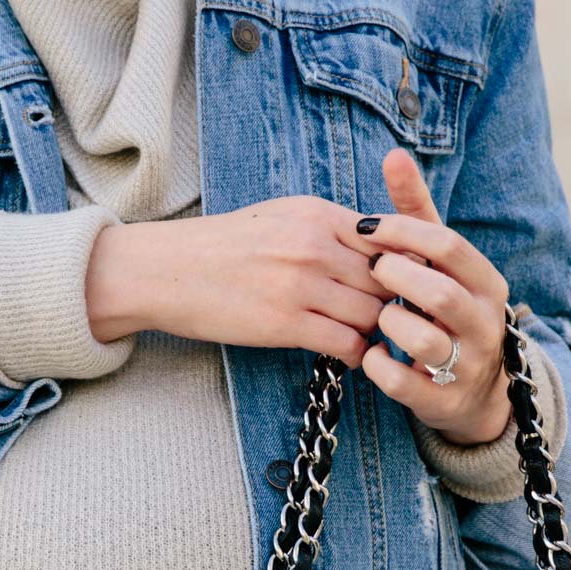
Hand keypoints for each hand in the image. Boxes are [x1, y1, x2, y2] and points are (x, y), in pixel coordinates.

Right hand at [86, 197, 386, 367]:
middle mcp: (315, 245)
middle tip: (398, 320)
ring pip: (373, 314)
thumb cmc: (222, 247)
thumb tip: (373, 243)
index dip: (403, 266)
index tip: (402, 286)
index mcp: (317, 214)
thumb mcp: (279, 217)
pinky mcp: (286, 324)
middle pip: (388, 279)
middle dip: (396, 302)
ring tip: (372, 339)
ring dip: (377, 331)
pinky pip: (347, 343)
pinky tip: (352, 355)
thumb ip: (327, 227)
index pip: (390, 239)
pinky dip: (359, 354)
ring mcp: (302, 284)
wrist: (167, 271)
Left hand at [359, 150, 511, 444]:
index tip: (366, 228)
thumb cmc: (445, 308)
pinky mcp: (444, 401)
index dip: (404, 232)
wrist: (476, 389)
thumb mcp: (438, 262)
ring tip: (377, 315)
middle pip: (439, 292)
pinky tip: (371, 352)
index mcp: (486, 281)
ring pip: (425, 339)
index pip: (449, 245)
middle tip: (369, 272)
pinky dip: (380, 366)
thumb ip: (417, 212)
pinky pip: (405, 383)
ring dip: (389, 322)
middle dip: (395, 278)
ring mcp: (468, 364)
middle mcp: (485, 322)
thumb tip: (393, 155)